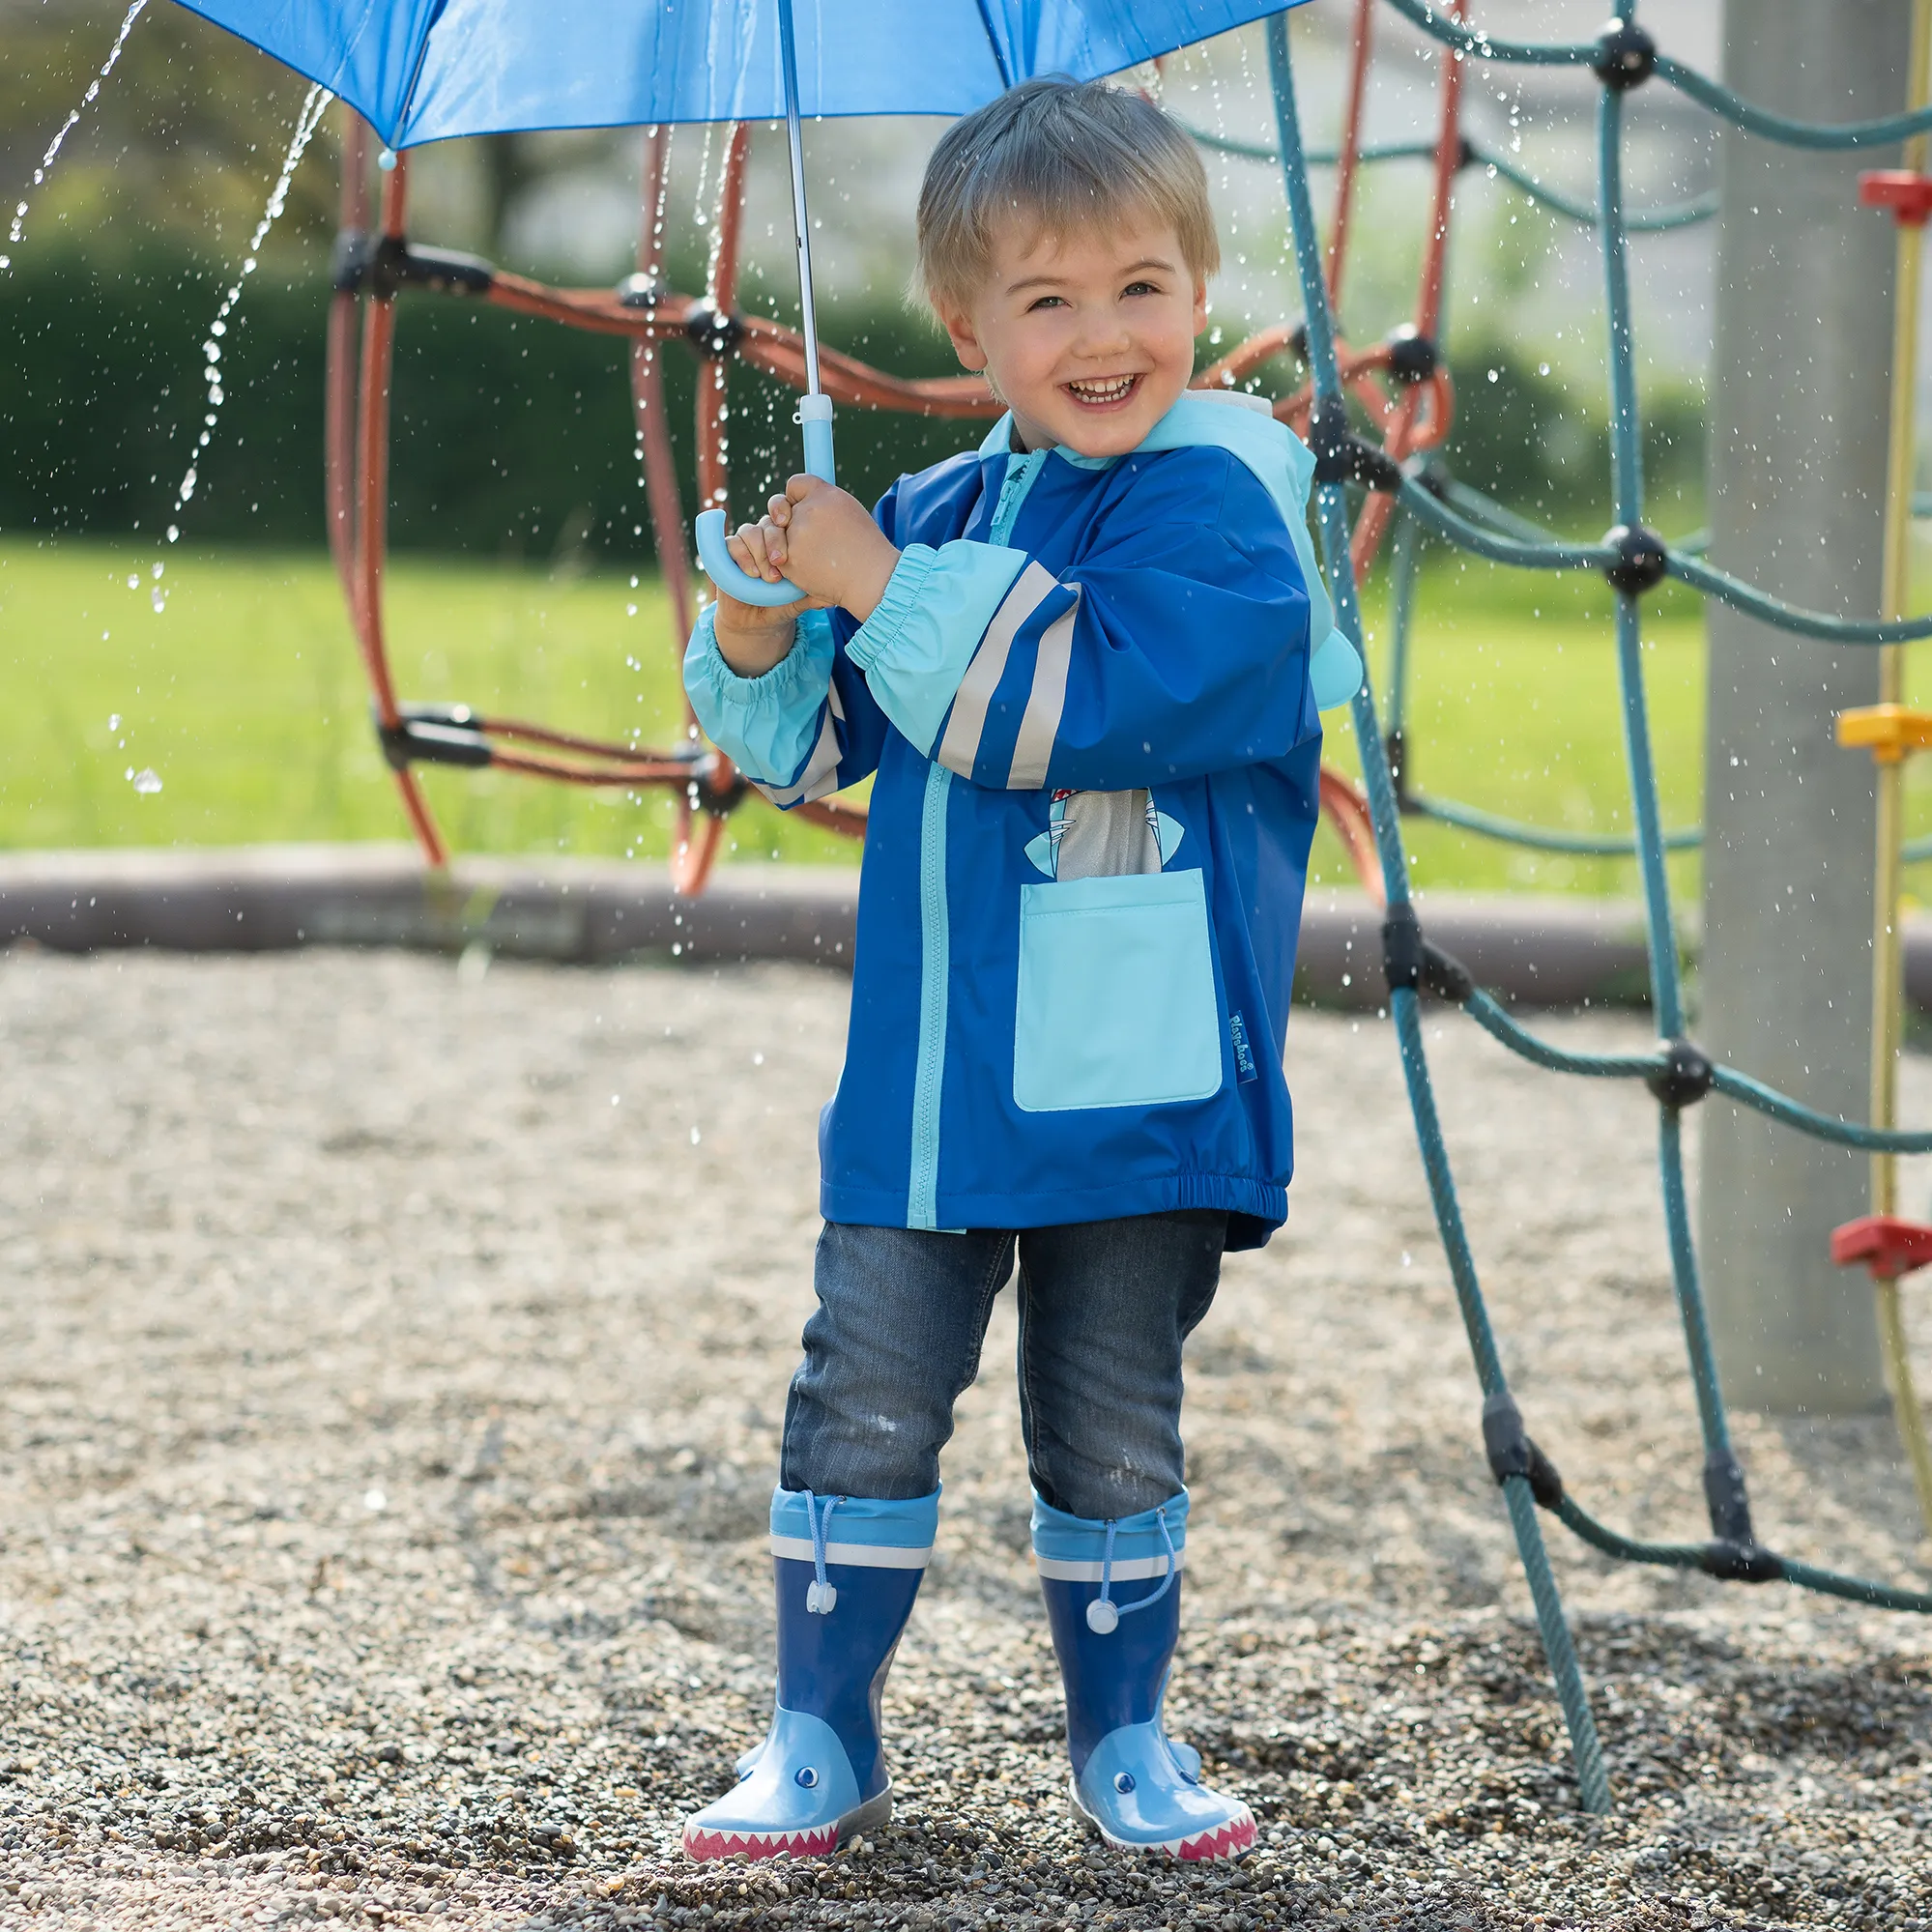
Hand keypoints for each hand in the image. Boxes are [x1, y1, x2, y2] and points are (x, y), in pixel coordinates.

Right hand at [711, 514, 824, 675]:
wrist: (756, 622)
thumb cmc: (781, 605)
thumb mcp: (798, 600)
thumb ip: (812, 595)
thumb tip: (832, 598)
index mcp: (785, 541)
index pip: (786, 515)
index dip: (786, 512)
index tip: (789, 524)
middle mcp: (765, 539)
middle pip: (768, 523)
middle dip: (774, 541)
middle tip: (781, 563)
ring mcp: (746, 545)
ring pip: (749, 531)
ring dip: (759, 552)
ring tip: (768, 577)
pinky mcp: (727, 555)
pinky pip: (731, 544)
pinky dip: (742, 556)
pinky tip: (752, 574)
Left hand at [751, 475, 900, 618]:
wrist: (871, 579)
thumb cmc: (865, 548)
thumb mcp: (849, 511)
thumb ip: (821, 504)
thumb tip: (795, 504)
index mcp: (825, 494)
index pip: (794, 484)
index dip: (793, 498)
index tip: (796, 508)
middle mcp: (808, 510)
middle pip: (779, 508)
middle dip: (784, 520)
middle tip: (792, 532)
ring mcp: (797, 535)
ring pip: (772, 533)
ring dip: (780, 543)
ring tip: (805, 556)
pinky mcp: (789, 560)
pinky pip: (774, 557)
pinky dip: (787, 564)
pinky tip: (807, 569)